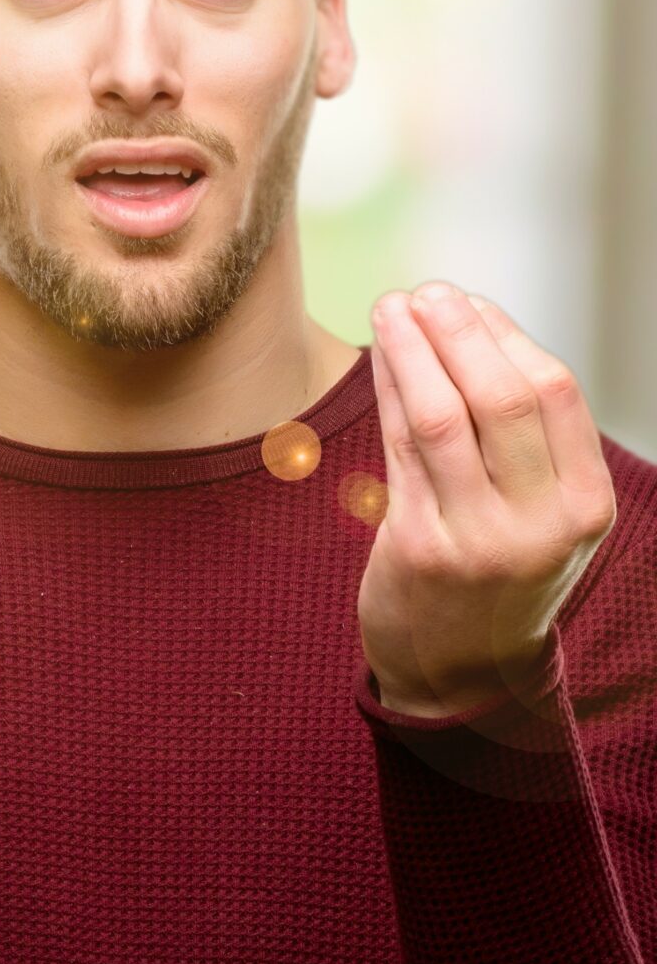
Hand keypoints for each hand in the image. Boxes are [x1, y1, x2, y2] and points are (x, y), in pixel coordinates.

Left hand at [358, 282, 617, 717]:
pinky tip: (378, 358)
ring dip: (411, 351)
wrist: (461, 673)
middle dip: (458, 333)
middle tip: (424, 291)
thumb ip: (526, 439)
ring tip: (391, 308)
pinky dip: (388, 392)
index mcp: (585, 504)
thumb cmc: (498, 570)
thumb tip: (475, 328)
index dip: (505, 335)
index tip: (467, 301)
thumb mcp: (540, 514)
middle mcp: (540, 522)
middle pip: (500, 396)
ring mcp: (480, 537)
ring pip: (441, 416)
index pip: (554, 392)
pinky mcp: (419, 548)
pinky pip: (398, 449)